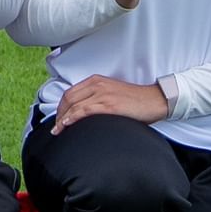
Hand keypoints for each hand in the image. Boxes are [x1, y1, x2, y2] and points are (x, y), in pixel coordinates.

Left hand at [49, 74, 167, 133]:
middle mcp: (97, 84)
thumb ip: (97, 98)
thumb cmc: (135, 101)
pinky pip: (85, 110)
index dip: (61, 107)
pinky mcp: (109, 105)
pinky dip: (73, 118)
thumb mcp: (112, 94)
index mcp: (96, 80)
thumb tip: (83, 113)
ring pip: (74, 105)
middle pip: (68, 98)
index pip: (70, 93)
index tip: (58, 118)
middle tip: (56, 127)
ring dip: (62, 119)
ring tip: (58, 131)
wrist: (154, 100)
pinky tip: (67, 124)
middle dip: (59, 114)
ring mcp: (103, 94)